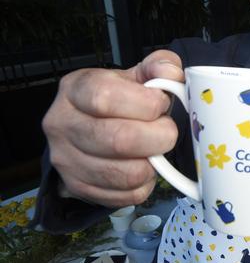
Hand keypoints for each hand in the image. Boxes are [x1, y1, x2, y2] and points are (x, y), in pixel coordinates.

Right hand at [42, 50, 183, 207]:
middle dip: (159, 137)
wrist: (88, 127)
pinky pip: (126, 196)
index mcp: (75, 89)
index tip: (162, 104)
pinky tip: (144, 167)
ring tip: (155, 150)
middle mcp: (62, 124)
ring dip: (153, 164)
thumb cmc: (119, 99)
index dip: (145, 103)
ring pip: (125, 174)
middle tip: (169, 131)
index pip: (105, 97)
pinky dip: (145, 184)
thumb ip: (159, 66)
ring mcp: (67, 160)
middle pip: (118, 139)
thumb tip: (172, 74)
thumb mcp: (136, 74)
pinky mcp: (80, 188)